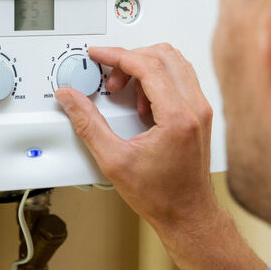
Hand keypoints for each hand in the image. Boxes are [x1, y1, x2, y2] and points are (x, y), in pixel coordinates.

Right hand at [55, 44, 215, 231]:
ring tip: (125, 91)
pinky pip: (179, 76)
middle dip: (129, 59)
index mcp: (177, 117)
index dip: (116, 55)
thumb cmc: (161, 196)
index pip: (147, 65)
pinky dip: (156, 78)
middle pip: (163, 55)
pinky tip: (141, 101)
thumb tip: (70, 99)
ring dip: (144, 66)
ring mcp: (200, 108)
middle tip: (110, 79)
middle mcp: (195, 107)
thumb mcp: (114, 161)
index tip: (98, 54)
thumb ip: (87, 124)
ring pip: (173, 61)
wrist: (187, 215)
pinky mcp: (199, 112)